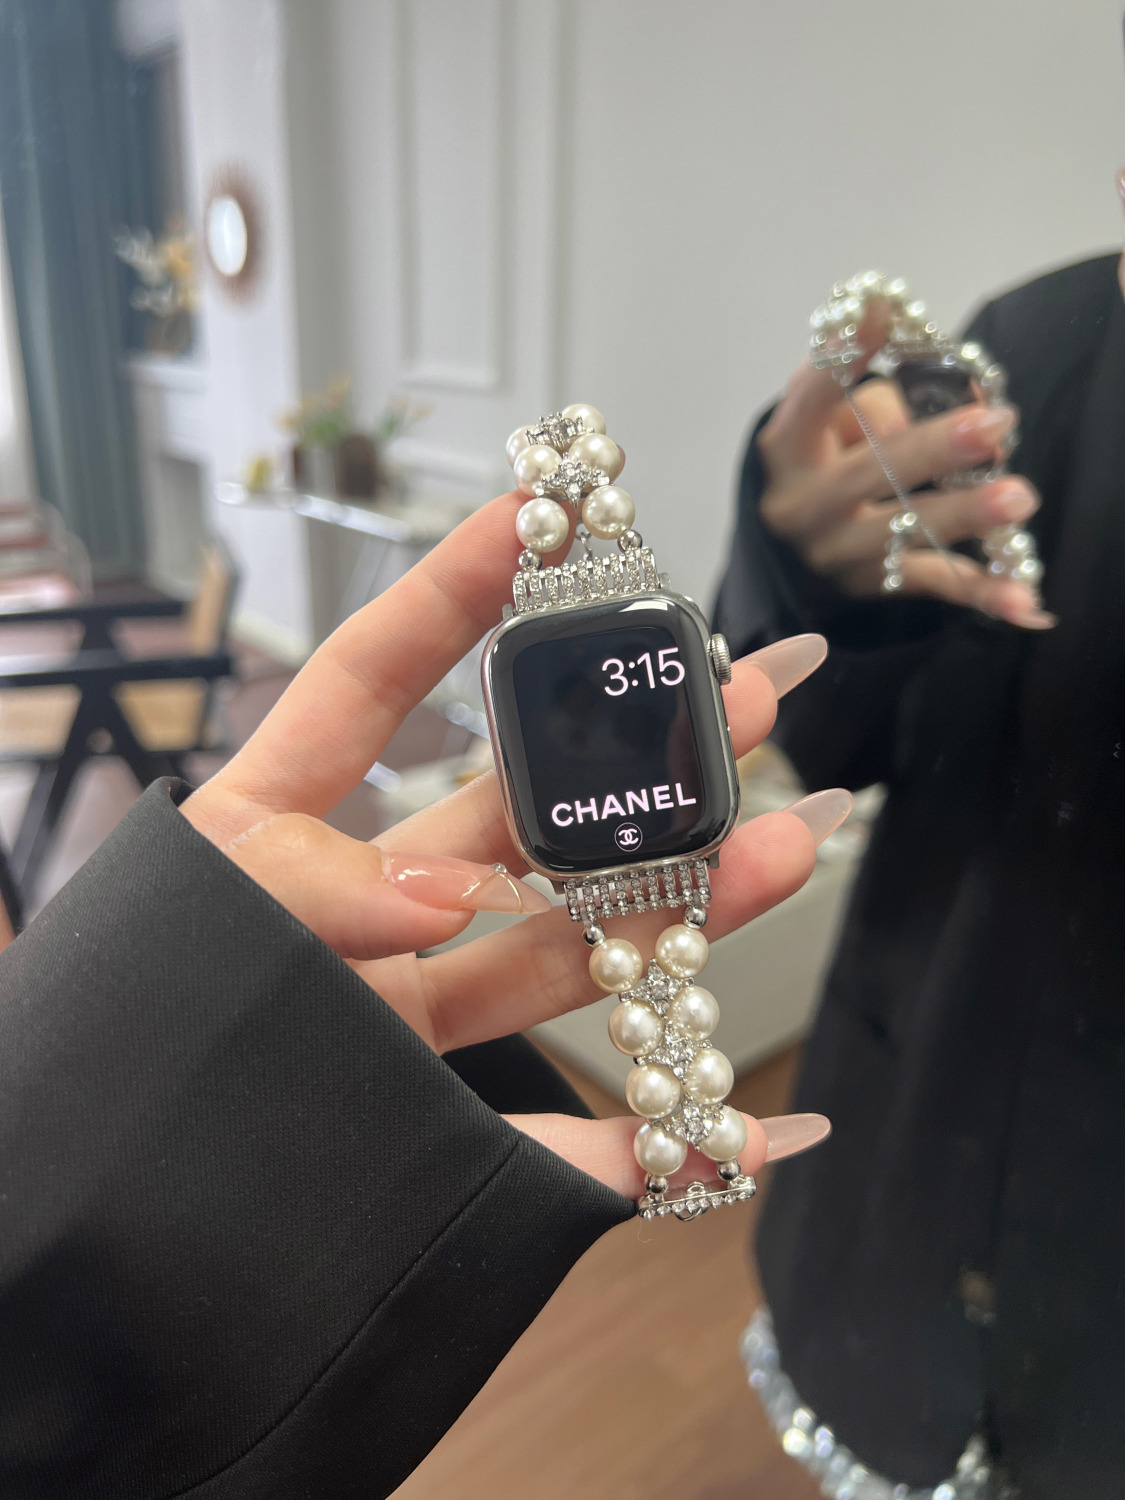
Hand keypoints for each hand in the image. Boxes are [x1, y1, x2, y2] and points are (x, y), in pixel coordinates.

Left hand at [181, 486, 841, 1196]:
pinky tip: (742, 1119)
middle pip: (516, 813)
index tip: (536, 524)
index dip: (451, 597)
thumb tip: (445, 896)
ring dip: (678, 902)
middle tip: (737, 696)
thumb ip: (302, 886)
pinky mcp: (439, 1121)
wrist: (102, 1218)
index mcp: (270, 831)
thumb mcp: (194, 921)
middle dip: (629, 754)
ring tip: (781, 844)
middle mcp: (357, 909)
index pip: (369, 682)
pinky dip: (655, 1145)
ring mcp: (404, 1011)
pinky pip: (563, 1137)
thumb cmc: (125, 1040)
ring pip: (566, 946)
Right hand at [757, 304, 1055, 629]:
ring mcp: (833, 551)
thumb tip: (973, 399)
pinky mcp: (866, 587)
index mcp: (784, 450)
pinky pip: (931, 584)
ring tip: (1016, 497)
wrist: (785, 546)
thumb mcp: (824, 422)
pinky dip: (980, 592)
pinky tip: (1021, 601)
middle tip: (993, 425)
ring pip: (904, 527)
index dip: (841, 358)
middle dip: (934, 447)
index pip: (810, 400)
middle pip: (869, 471)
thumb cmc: (819, 460)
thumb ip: (878, 396)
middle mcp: (801, 504)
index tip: (877, 313)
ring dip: (965, 512)